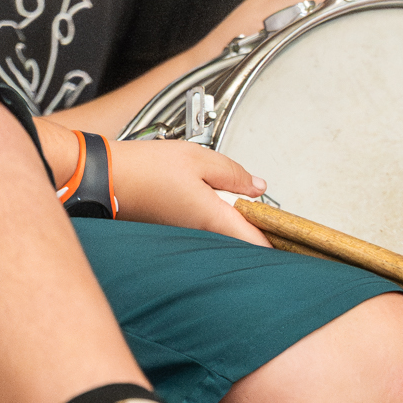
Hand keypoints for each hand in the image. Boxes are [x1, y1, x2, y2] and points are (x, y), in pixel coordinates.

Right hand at [108, 137, 270, 245]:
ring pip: (223, 237)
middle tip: (276, 221)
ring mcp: (186, 235)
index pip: (257, 242)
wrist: (106, 178)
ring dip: (238, 226)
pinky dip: (216, 222)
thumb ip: (233, 173)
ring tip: (248, 209)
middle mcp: (200, 234)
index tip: (296, 237)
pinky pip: (204, 232)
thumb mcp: (199, 158)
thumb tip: (256, 185)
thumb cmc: (145, 170)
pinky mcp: (173, 230)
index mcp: (212, 218)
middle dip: (261, 234)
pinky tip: (216, 205)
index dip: (280, 241)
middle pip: (241, 244)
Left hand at [200, 0, 389, 58]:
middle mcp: (304, 6)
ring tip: (371, 9)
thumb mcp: (272, 10)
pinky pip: (338, 38)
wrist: (215, 78)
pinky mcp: (313, 53)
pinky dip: (351, 33)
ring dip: (361, 8)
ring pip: (345, 13)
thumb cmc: (232, 44)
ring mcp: (310, 29)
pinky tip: (356, 34)